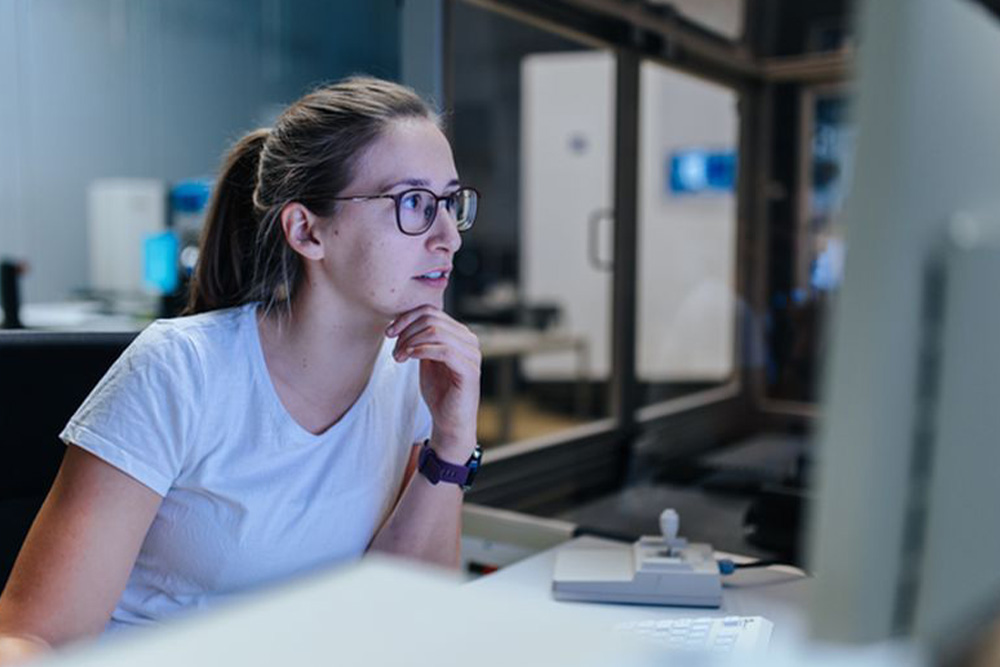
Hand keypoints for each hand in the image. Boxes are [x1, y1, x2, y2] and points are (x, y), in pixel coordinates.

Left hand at [386, 305, 480, 461]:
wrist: (450, 421)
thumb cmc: (439, 392)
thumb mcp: (426, 359)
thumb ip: (421, 340)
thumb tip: (403, 321)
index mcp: (459, 334)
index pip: (431, 312)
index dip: (406, 318)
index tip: (389, 332)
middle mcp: (469, 340)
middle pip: (432, 319)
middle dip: (406, 331)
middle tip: (394, 350)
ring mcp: (471, 354)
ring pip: (437, 332)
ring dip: (410, 342)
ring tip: (399, 357)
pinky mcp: (469, 370)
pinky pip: (444, 350)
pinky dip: (421, 350)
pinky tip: (409, 358)